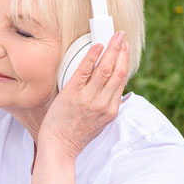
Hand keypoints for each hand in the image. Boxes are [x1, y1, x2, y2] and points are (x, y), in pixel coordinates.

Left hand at [38, 31, 129, 158]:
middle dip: (121, 51)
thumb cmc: (74, 136)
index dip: (124, 62)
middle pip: (117, 71)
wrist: (58, 148)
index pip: (121, 81)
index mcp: (110, 110)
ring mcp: (88, 99)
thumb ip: (104, 107)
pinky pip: (84, 71)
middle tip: (122, 36)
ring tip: (114, 36)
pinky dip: (92, 56)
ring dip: (111, 49)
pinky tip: (97, 46)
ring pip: (105, 69)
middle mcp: (102, 104)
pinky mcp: (72, 95)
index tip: (124, 50)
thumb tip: (106, 92)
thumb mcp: (98, 123)